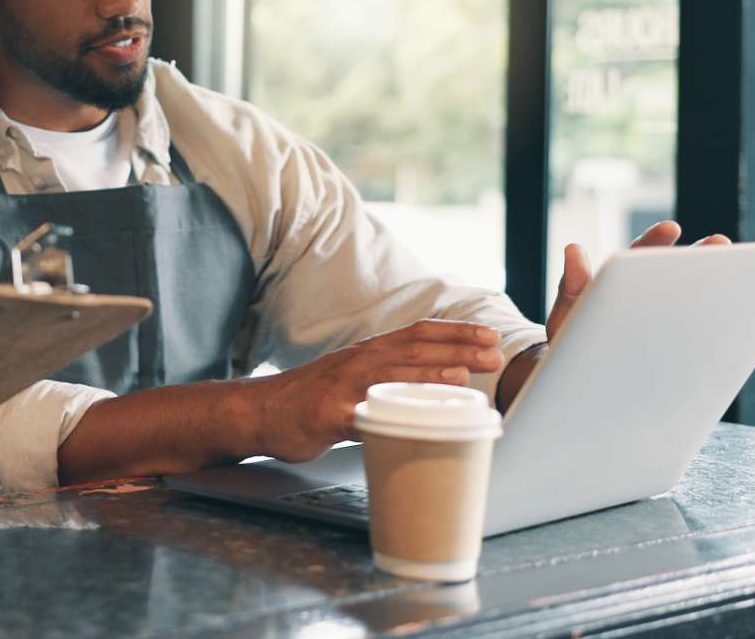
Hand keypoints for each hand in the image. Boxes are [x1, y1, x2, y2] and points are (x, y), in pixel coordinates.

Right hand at [255, 319, 502, 462]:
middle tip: (494, 354)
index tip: (489, 334)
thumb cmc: (312, 397)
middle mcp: (358, 362)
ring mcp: (342, 387)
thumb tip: (440, 385)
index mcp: (368, 352)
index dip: (455, 332)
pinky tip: (407, 422)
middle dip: (457, 350)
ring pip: (391, 376)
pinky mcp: (327, 415)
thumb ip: (391, 379)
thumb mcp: (354, 378)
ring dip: (428, 374)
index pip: (418, 333)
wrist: (260, 410)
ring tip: (462, 376)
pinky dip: (384, 417)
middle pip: (413, 349)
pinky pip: (360, 417)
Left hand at [547, 220, 730, 342]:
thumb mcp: (567, 316)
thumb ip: (572, 286)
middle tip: (721, 243)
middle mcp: (644, 298)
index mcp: (617, 285)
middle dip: (697, 258)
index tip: (672, 228)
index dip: (655, 242)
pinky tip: (739, 323)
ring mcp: (660, 323)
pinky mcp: (673, 351)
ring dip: (714, 290)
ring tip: (741, 279)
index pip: (638, 257)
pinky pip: (697, 338)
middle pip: (673, 274)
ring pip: (690, 302)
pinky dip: (717, 328)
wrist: (574, 390)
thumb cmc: (571, 344)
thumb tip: (573, 248)